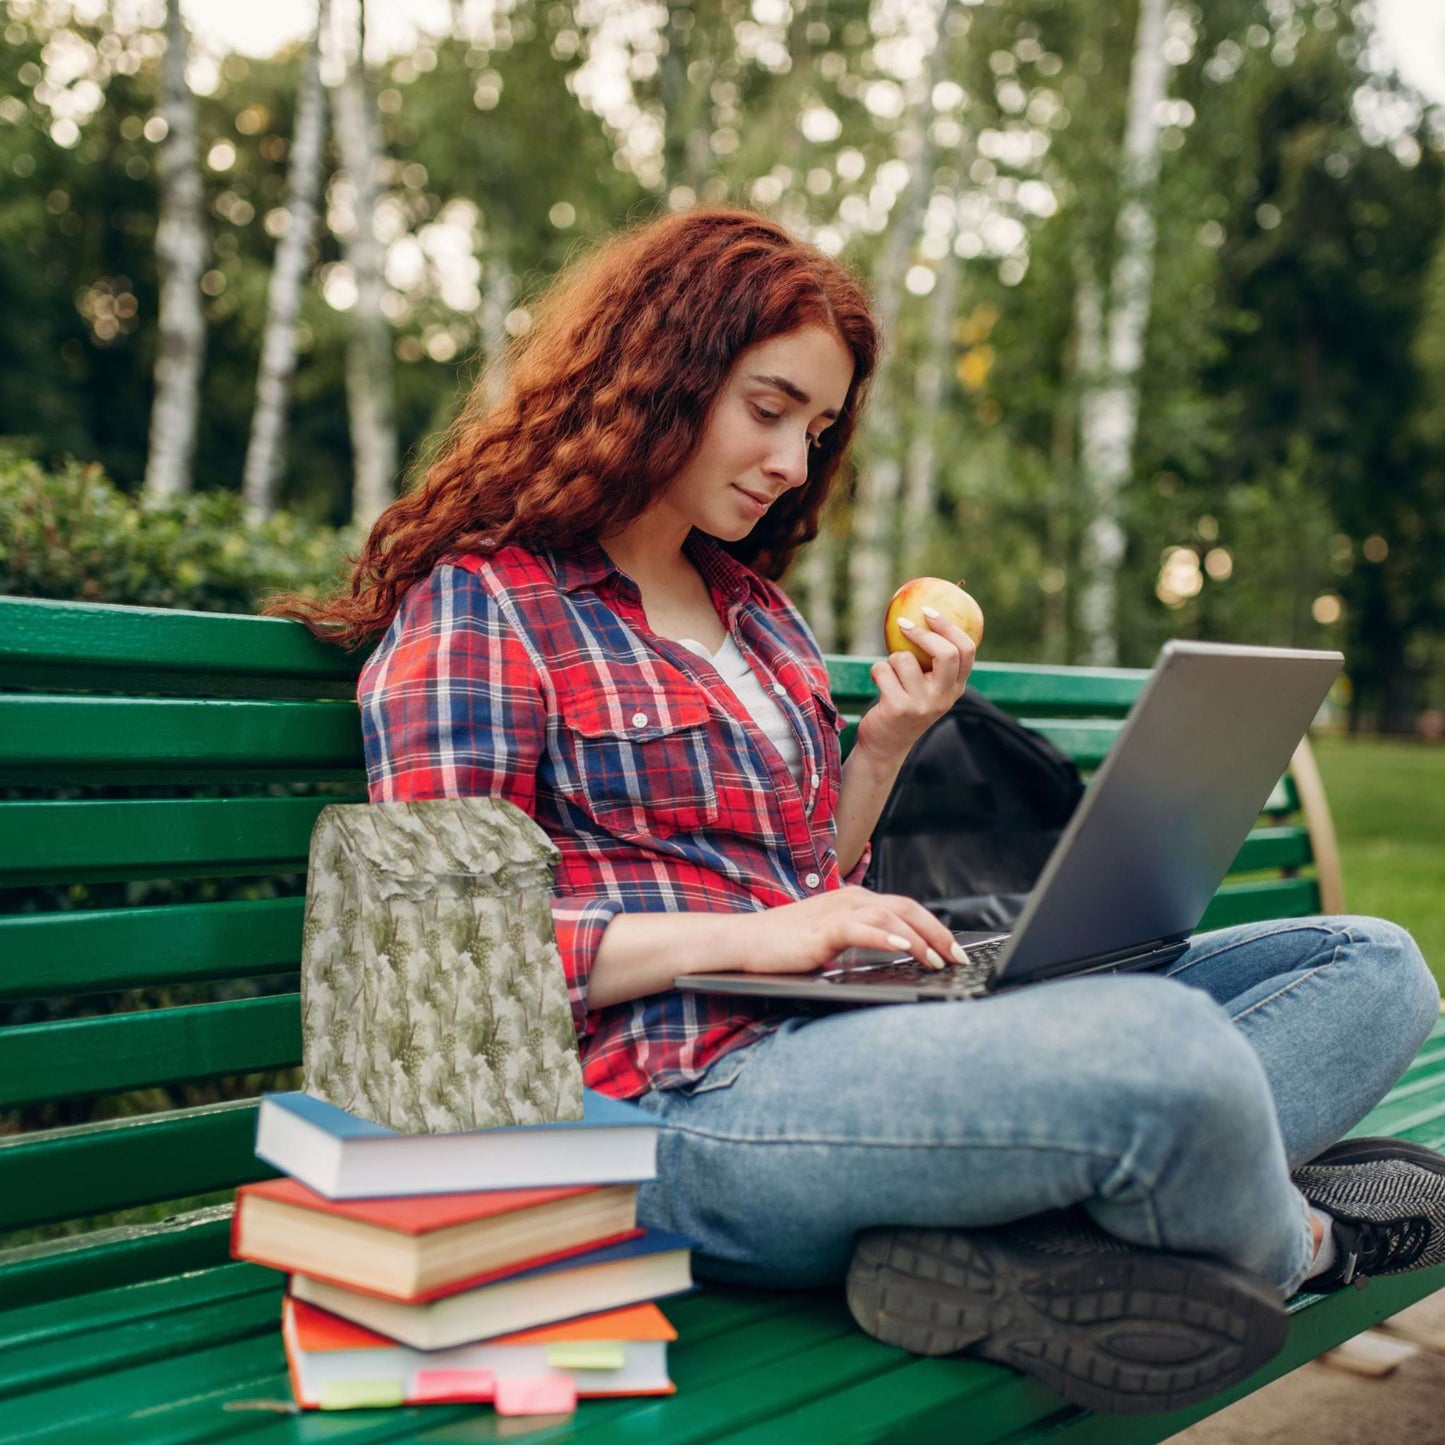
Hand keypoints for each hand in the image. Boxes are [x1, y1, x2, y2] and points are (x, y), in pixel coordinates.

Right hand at [733, 885, 966, 974]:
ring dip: (920, 939)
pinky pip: (862, 929)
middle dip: (939, 932)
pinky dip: (887, 938)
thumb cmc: (785, 945)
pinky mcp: (823, 928)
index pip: (906, 908)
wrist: (744, 942)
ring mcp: (837, 910)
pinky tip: (905, 949)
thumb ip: (862, 941)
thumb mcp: (832, 940)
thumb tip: (899, 958)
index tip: (957, 950)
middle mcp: (851, 898)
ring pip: (891, 916)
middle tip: (960, 958)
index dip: (936, 927)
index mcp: (855, 900)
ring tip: (938, 960)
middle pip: (907, 908)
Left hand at [853, 606, 976, 764]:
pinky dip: (876, 672)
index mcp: (956, 688)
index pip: (966, 651)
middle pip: (946, 653)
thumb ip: (932, 662)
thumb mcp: (927, 688)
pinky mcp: (898, 708)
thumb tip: (924, 614)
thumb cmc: (905, 706)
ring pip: (904, 659)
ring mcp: (922, 705)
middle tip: (903, 623)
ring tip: (890, 677)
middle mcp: (943, 697)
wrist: (885, 746)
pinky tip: (879, 686)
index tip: (929, 611)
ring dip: (890, 661)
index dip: (949, 627)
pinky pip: (882, 670)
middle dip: (922, 633)